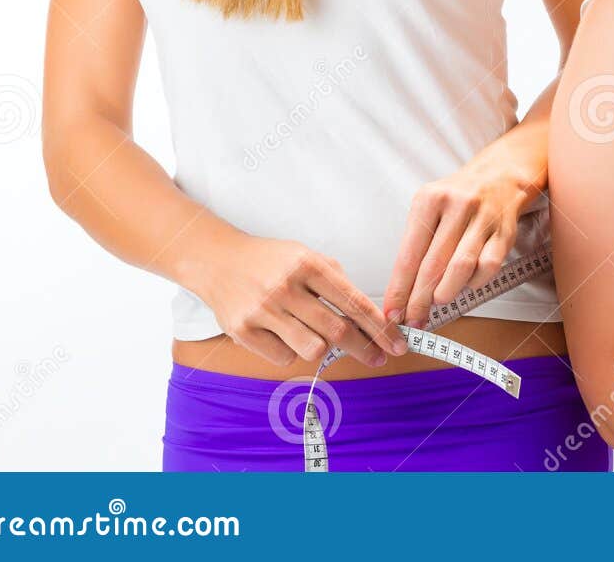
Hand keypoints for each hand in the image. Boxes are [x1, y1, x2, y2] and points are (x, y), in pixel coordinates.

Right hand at [191, 233, 407, 367]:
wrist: (217, 260)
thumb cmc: (270, 261)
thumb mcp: (307, 256)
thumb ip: (336, 282)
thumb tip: (368, 316)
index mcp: (308, 265)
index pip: (354, 302)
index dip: (379, 327)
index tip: (397, 342)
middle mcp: (286, 287)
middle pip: (338, 330)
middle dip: (365, 348)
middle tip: (379, 357)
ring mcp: (263, 311)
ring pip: (312, 349)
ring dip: (323, 349)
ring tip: (316, 336)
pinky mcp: (242, 331)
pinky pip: (283, 357)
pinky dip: (291, 352)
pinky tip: (284, 335)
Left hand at [384, 156, 541, 328]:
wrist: (499, 176)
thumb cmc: (456, 199)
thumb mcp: (428, 207)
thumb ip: (415, 244)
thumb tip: (402, 291)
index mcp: (429, 199)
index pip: (408, 254)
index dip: (399, 288)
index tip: (392, 312)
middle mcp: (457, 205)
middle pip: (432, 265)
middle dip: (419, 299)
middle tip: (413, 319)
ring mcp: (483, 218)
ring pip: (461, 267)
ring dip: (446, 292)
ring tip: (437, 302)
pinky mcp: (504, 231)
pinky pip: (488, 267)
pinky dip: (474, 283)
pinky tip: (466, 284)